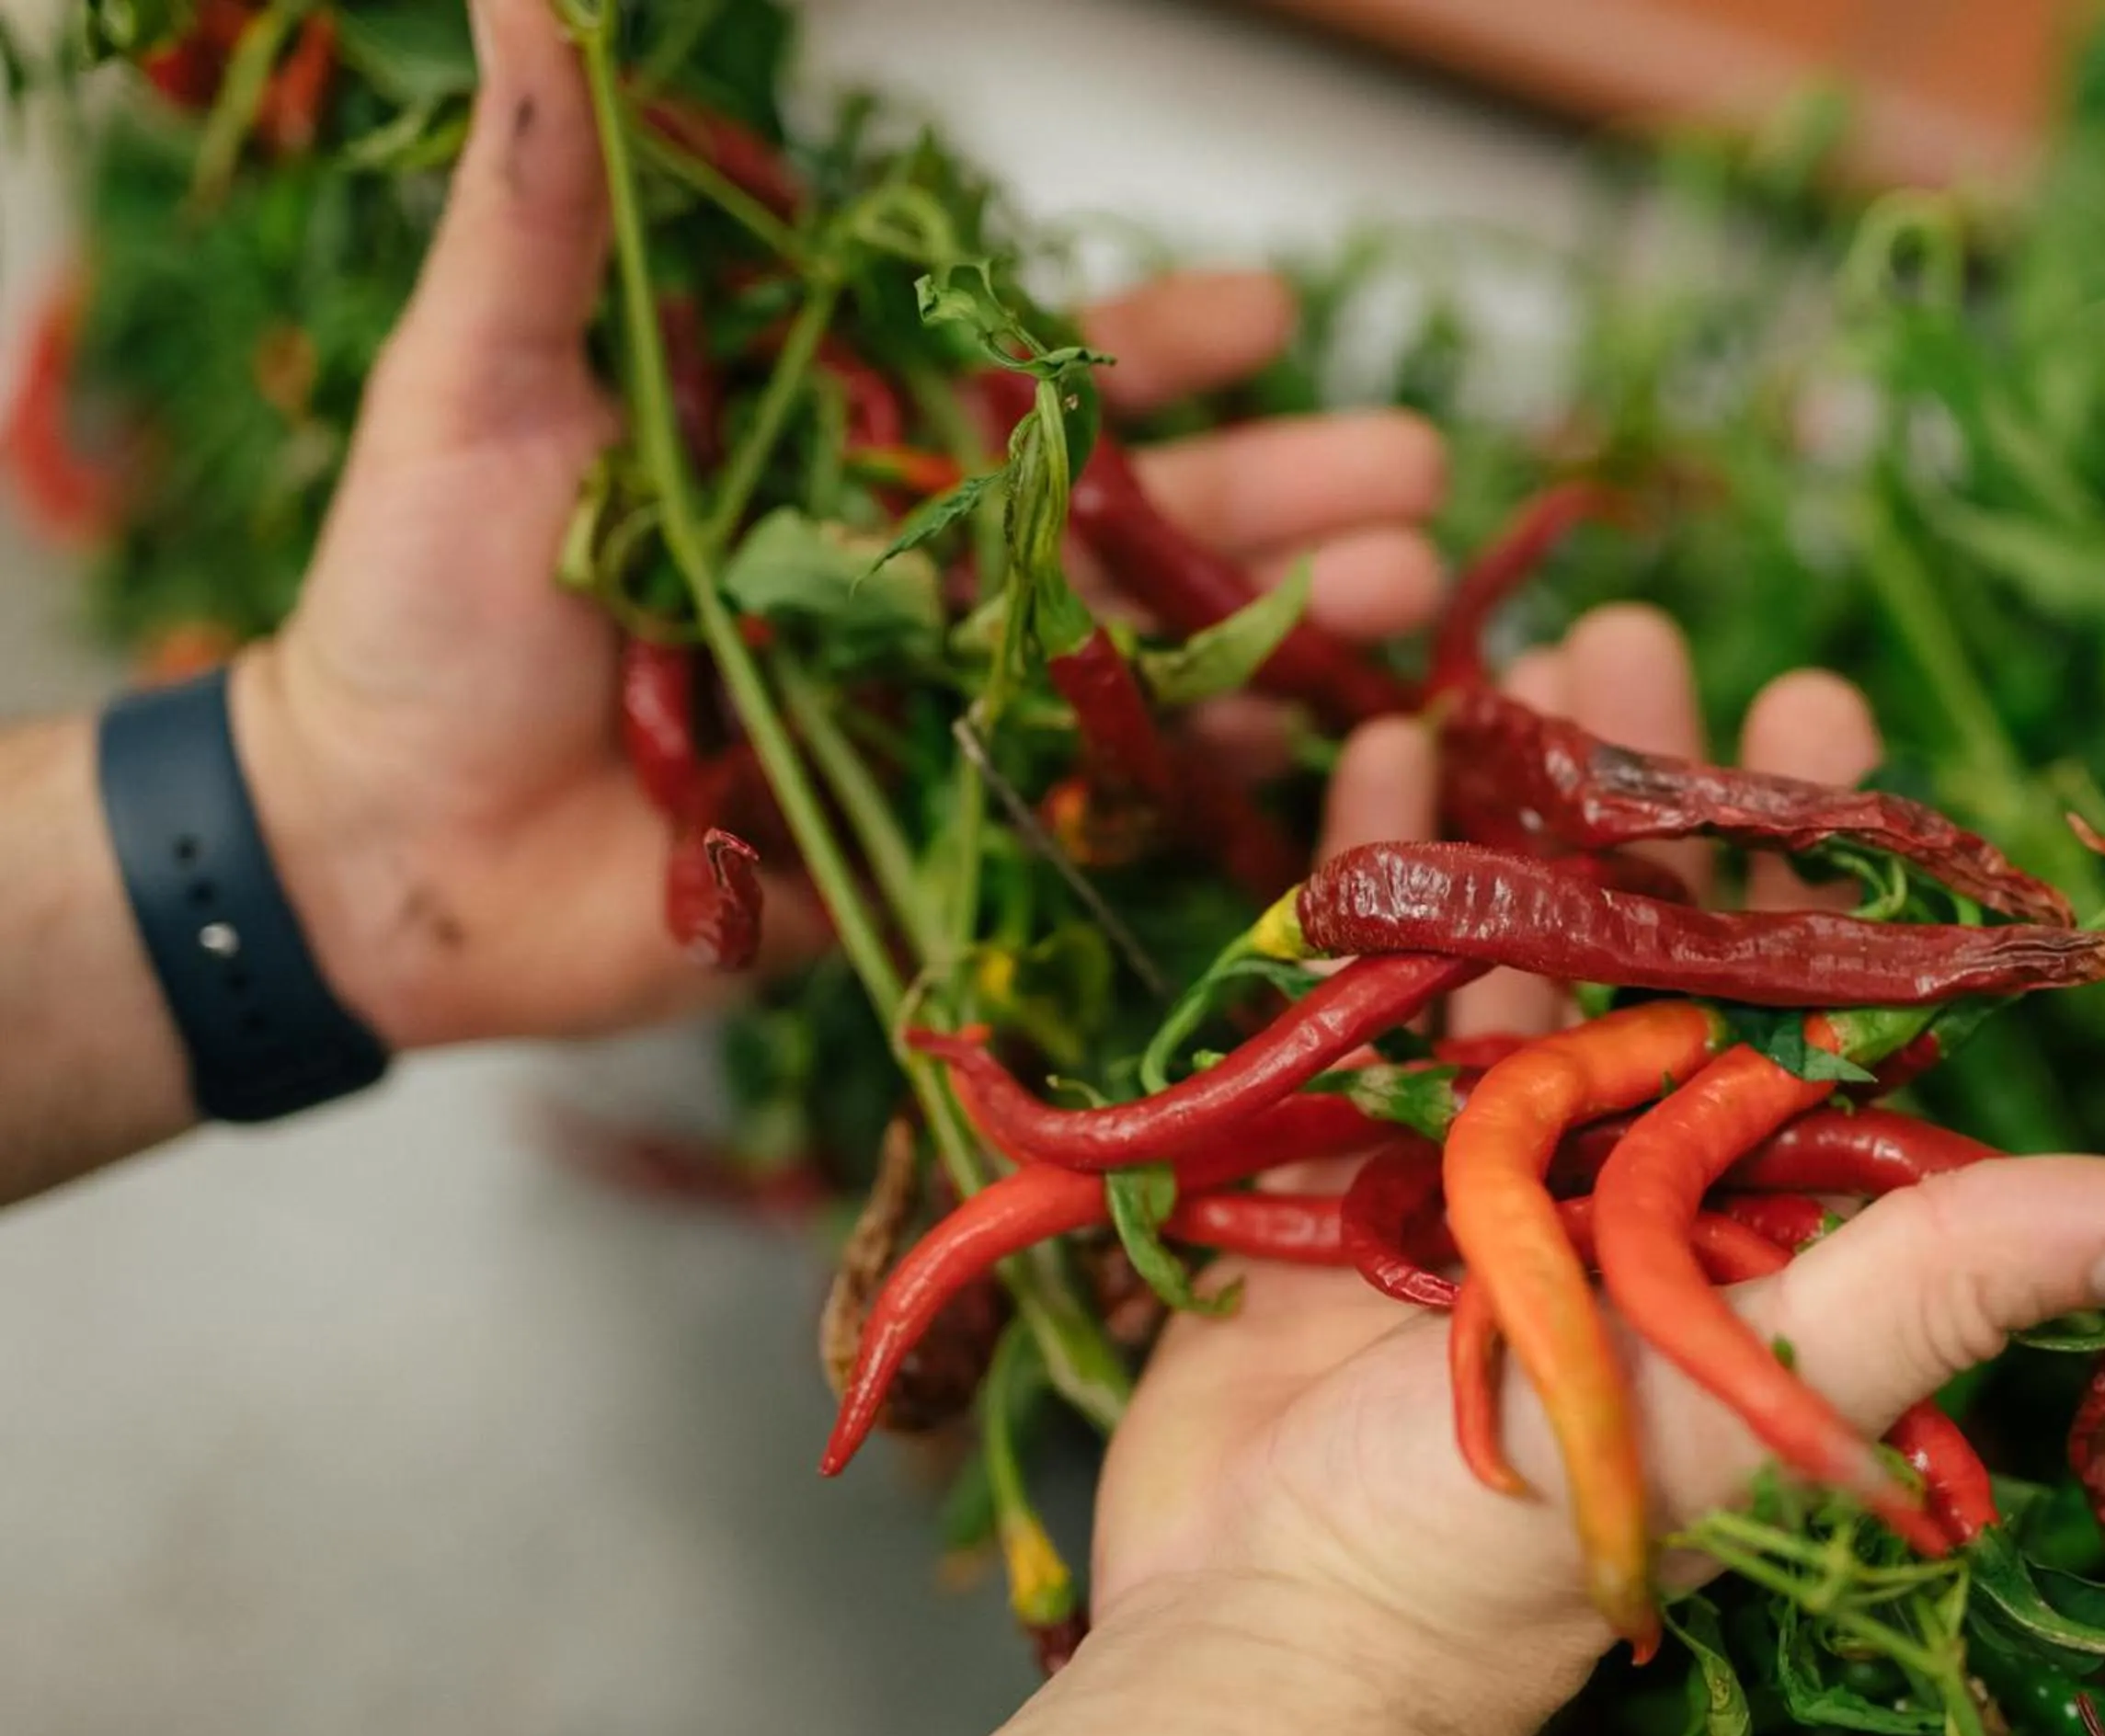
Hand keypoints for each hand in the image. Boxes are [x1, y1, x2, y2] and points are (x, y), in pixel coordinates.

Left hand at [231, 0, 1443, 1051]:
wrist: (378, 846)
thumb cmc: (414, 605)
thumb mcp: (481, 383)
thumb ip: (545, 212)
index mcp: (840, 455)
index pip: (1029, 387)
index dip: (1158, 354)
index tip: (1276, 313)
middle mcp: (914, 575)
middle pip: (1131, 521)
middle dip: (1283, 492)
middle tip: (1418, 472)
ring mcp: (933, 712)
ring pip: (1137, 657)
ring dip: (1280, 627)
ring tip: (1411, 593)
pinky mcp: (925, 844)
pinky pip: (1078, 809)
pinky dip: (1188, 788)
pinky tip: (1301, 755)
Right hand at [1087, 610, 2104, 1734]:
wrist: (1278, 1628)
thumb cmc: (1515, 1536)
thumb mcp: (1760, 1386)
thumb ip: (1954, 1280)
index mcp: (1724, 1213)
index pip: (1789, 999)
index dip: (1809, 857)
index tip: (1822, 714)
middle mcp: (1606, 1173)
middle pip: (1634, 940)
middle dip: (1638, 791)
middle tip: (1637, 635)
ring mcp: (1464, 1164)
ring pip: (1499, 943)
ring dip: (1507, 806)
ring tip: (1514, 663)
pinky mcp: (1333, 1170)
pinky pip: (1354, 992)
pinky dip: (1363, 875)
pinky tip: (1382, 755)